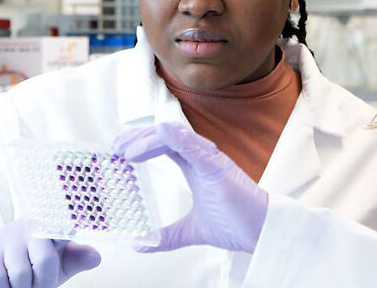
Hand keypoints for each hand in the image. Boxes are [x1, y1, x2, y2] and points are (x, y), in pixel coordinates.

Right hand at [0, 219, 100, 287]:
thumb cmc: (34, 263)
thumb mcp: (59, 263)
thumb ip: (76, 260)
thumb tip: (96, 257)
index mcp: (52, 227)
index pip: (62, 226)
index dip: (66, 227)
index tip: (71, 229)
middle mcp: (30, 227)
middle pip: (45, 261)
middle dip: (44, 283)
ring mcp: (7, 237)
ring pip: (20, 274)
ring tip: (23, 286)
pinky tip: (6, 286)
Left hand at [113, 122, 267, 252]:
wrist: (261, 232)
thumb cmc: (237, 223)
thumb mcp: (191, 230)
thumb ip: (168, 235)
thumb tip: (142, 244)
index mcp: (196, 166)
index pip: (164, 144)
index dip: (140, 143)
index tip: (119, 150)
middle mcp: (202, 157)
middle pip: (165, 135)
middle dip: (137, 137)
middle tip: (115, 146)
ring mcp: (210, 159)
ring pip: (175, 137)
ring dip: (148, 140)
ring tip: (127, 150)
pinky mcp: (218, 167)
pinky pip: (196, 147)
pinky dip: (178, 137)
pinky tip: (163, 132)